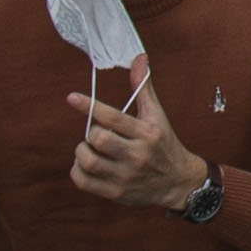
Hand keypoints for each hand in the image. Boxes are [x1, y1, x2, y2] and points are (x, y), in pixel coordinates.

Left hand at [67, 71, 206, 212]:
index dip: (89, 106)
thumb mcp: (157, 115)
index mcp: (147, 133)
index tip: (71, 98)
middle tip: (94, 134)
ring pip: (89, 161)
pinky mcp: (117, 193)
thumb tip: (139, 58)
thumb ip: (143, 87)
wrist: (179, 182)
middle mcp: (137, 154)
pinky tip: (84, 165)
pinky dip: (77, 171)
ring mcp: (126, 176)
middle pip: (99, 139)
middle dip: (90, 133)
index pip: (113, 117)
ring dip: (82, 152)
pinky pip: (85, 182)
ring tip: (88, 149)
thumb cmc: (164, 144)